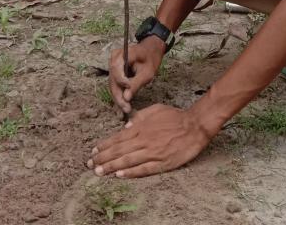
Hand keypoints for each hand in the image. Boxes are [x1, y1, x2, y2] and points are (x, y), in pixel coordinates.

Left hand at [88, 104, 210, 178]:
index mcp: (141, 127)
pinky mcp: (162, 163)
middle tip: (90, 164)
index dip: (104, 145)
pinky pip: (143, 169)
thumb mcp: (155, 110)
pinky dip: (130, 173)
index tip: (94, 151)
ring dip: (111, 167)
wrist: (195, 126)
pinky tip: (120, 175)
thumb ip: (140, 117)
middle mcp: (144, 140)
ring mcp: (152, 152)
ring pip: (128, 161)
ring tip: (99, 172)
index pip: (118, 138)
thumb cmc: (175, 116)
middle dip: (103, 158)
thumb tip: (126, 126)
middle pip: (119, 151)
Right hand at [108, 38, 163, 113]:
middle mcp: (115, 57)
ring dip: (118, 97)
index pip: (116, 68)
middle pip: (113, 79)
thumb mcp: (148, 72)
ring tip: (126, 109)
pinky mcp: (114, 69)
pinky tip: (124, 103)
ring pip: (112, 83)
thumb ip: (137, 83)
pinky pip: (114, 83)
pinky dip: (119, 93)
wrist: (150, 50)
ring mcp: (113, 63)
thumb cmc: (150, 59)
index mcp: (124, 53)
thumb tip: (126, 98)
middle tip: (126, 109)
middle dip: (118, 95)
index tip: (128, 92)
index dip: (120, 81)